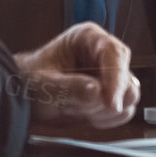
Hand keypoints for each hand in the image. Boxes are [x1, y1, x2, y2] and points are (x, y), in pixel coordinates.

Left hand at [14, 22, 140, 129]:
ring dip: (104, 110)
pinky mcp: (112, 94)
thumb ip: (68, 88)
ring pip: (129, 96)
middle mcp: (103, 53)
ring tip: (75, 108)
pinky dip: (107, 119)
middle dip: (107, 99)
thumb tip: (97, 92)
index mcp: (88, 37)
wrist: (25, 94)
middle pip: (127, 78)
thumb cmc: (30, 80)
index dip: (116, 79)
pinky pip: (123, 111)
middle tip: (81, 108)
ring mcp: (110, 75)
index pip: (114, 54)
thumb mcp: (43, 83)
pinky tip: (84, 115)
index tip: (111, 103)